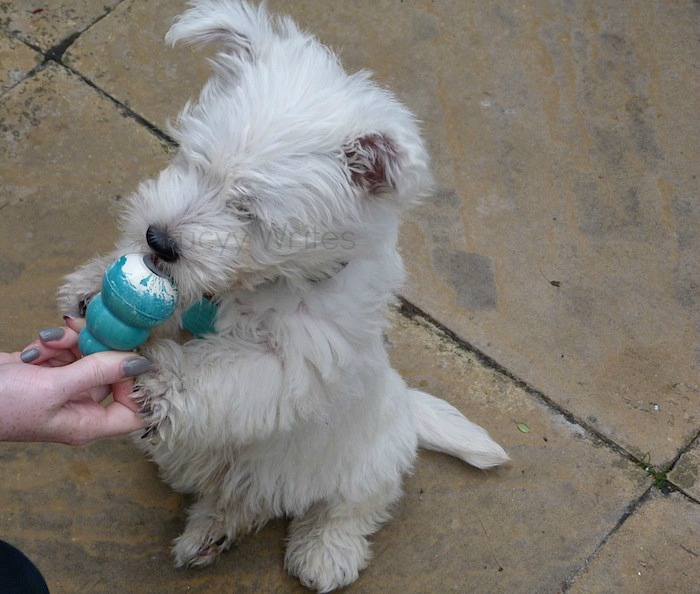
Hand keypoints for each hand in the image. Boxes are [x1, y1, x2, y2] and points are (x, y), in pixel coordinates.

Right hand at [0, 321, 147, 444]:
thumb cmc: (1, 405)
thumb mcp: (53, 387)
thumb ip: (98, 372)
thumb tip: (141, 363)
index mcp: (87, 423)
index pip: (135, 411)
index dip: (141, 386)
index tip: (134, 358)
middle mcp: (80, 407)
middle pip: (111, 374)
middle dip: (96, 350)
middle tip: (84, 335)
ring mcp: (63, 388)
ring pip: (87, 356)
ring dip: (70, 342)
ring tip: (47, 342)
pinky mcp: (47, 372)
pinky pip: (65, 351)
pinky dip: (53, 343)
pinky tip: (36, 345)